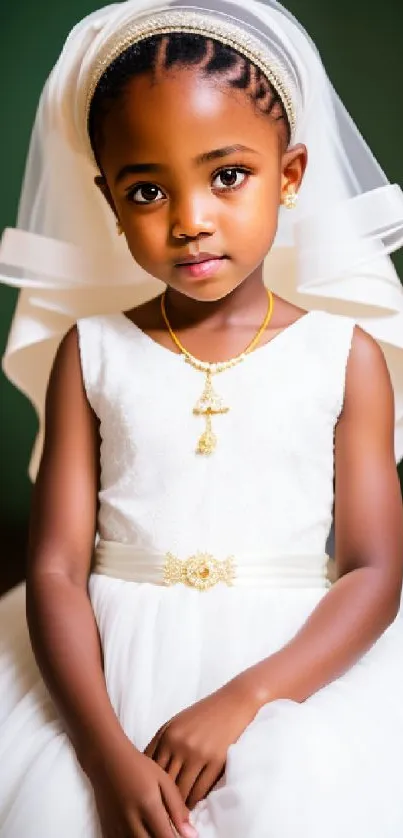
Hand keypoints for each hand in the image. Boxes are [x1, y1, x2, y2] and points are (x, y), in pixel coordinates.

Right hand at [87, 735, 197, 837]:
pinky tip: (142, 832)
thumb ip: (177, 808)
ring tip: (156, 830)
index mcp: (148, 805)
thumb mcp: (163, 780)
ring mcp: (117, 826)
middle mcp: (131, 819)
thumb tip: (192, 834)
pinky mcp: (107, 829)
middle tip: (169, 833)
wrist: (107, 760)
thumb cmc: (139, 767)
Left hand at [144, 681, 257, 809]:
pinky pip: (199, 790)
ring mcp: (198, 753)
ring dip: (177, 806)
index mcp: (167, 734)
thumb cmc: (203, 714)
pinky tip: (190, 807)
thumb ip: (160, 743)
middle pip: (164, 782)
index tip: (146, 796)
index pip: (150, 768)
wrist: (233, 702)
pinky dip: (193, 802)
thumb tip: (147, 769)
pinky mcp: (216, 761)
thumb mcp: (176, 723)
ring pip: (181, 790)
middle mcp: (180, 744)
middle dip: (160, 798)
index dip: (147, 785)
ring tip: (174, 815)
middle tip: (158, 812)